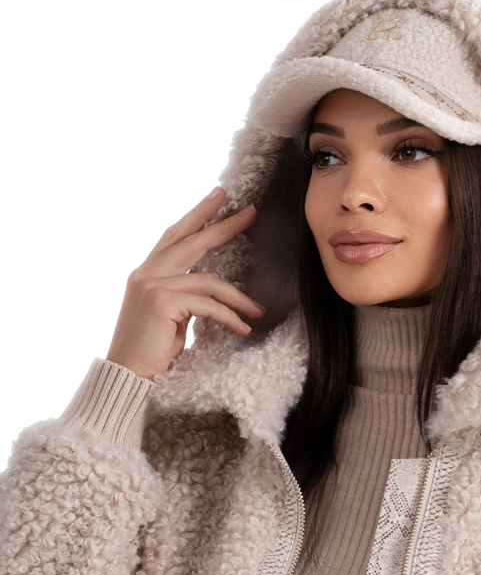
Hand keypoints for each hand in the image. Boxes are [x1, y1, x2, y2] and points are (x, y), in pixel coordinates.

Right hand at [106, 187, 265, 380]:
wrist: (127, 378)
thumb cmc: (150, 354)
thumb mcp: (170, 318)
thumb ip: (183, 297)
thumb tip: (211, 289)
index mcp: (146, 274)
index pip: (175, 236)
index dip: (197, 215)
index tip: (219, 196)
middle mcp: (146, 274)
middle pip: (191, 241)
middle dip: (223, 226)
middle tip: (250, 212)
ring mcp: (152, 286)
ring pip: (208, 280)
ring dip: (238, 297)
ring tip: (258, 310)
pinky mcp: (162, 304)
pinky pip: (207, 305)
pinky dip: (229, 317)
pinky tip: (243, 329)